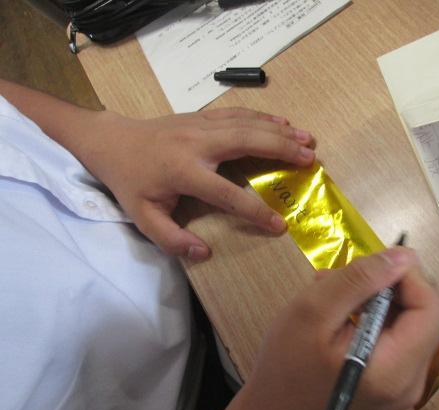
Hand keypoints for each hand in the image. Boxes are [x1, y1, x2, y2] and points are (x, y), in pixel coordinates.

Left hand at [76, 108, 315, 259]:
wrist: (112, 141)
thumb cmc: (131, 182)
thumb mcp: (142, 217)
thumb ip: (170, 239)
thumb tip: (203, 253)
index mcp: (184, 172)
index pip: (228, 195)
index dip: (256, 211)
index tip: (281, 225)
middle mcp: (196, 144)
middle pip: (247, 143)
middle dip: (282, 152)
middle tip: (311, 161)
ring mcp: (201, 125)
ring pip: (247, 124)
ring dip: (280, 131)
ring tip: (308, 140)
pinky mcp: (202, 116)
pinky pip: (238, 113)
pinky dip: (264, 116)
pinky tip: (284, 123)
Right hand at [244, 246, 438, 409]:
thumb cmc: (286, 367)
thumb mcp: (313, 312)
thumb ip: (360, 280)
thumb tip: (405, 256)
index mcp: (396, 369)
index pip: (433, 309)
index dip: (410, 278)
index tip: (373, 264)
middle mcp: (412, 381)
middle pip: (425, 314)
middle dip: (391, 286)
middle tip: (346, 278)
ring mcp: (406, 384)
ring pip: (412, 321)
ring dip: (380, 298)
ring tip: (336, 294)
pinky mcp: (395, 381)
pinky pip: (399, 336)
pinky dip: (376, 316)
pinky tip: (342, 314)